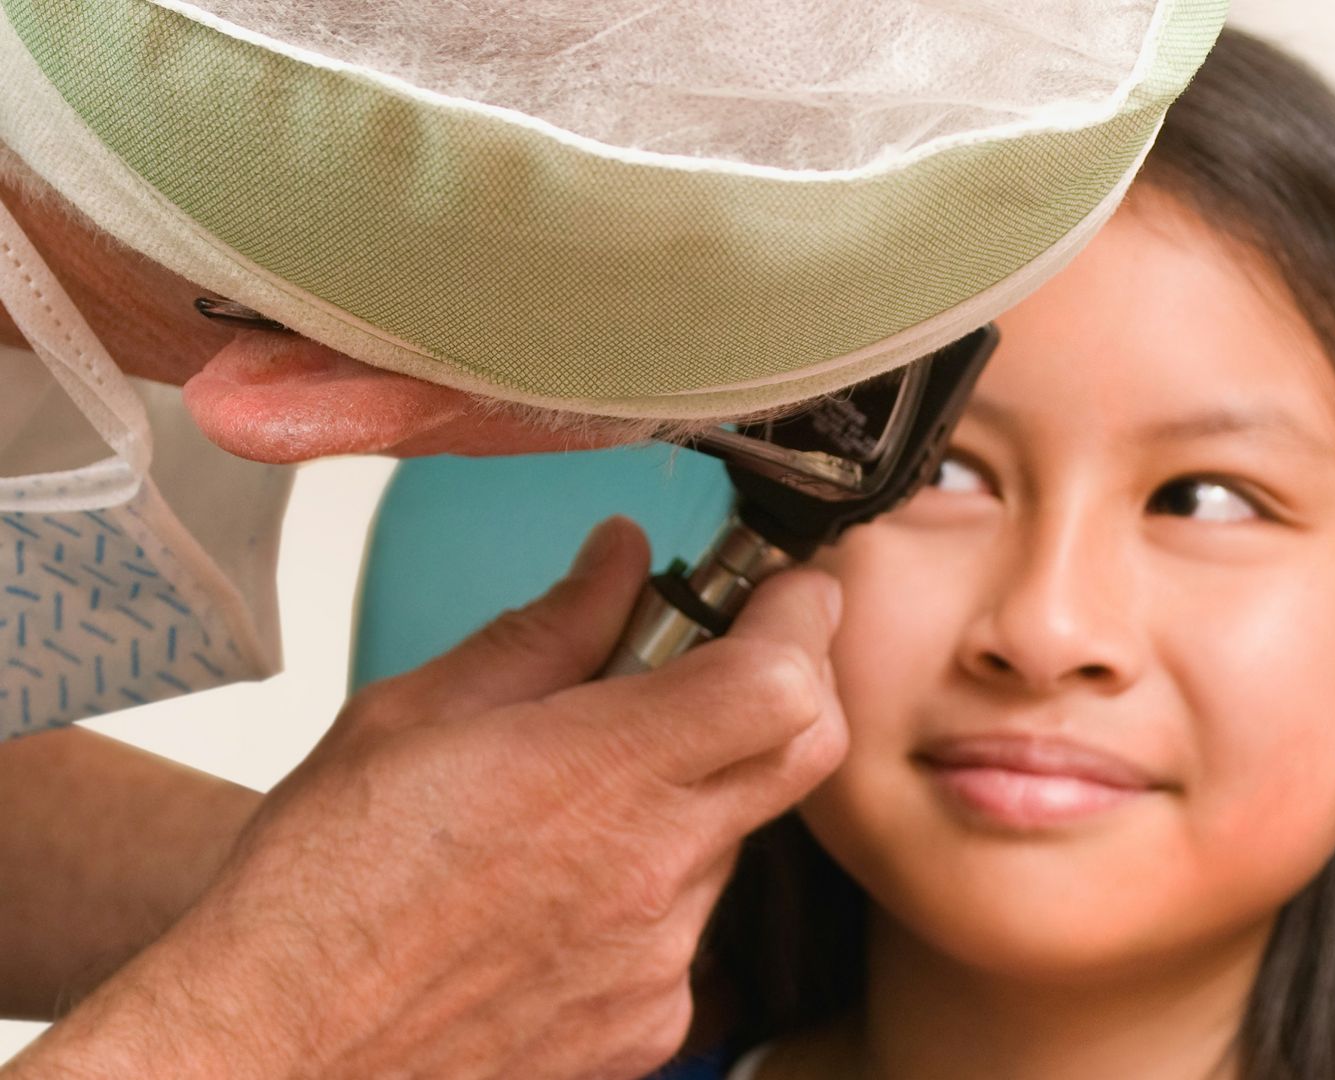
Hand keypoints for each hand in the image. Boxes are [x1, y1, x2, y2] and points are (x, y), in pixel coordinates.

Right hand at [5, 517, 846, 1078]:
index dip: (801, 620)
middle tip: (717, 661)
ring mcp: (661, 961)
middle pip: (801, 752)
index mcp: (600, 775)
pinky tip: (557, 891)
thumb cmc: (315, 896)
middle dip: (782, 688)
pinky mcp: (650, 1025)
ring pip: (734, 840)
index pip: (782, 680)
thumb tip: (618, 560)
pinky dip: (650, 890)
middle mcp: (655, 872)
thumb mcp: (410, 717)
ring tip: (572, 803)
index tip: (783, 593)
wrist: (271, 1056)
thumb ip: (547, 631)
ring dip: (691, 797)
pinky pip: (688, 931)